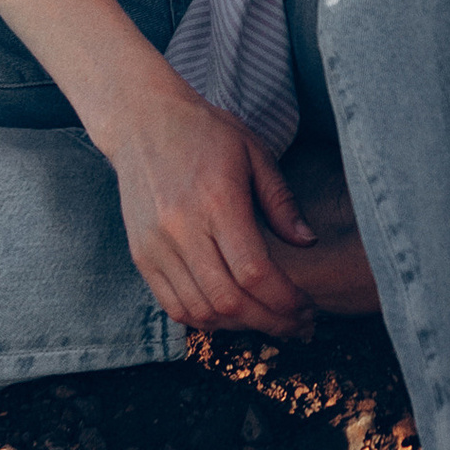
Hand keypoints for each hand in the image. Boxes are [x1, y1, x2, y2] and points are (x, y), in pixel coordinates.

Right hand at [100, 72, 317, 337]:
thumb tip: (308, 242)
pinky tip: (231, 315)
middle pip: (228, 301)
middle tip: (297, 326)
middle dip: (270, 322)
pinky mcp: (141, 256)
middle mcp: (181, 229)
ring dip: (240, 327)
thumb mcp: (254, 153)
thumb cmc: (205, 133)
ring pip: (200, 310)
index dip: (285, 300)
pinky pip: (173, 305)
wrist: (143, 122)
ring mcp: (156, 246)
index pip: (254, 271)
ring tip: (268, 321)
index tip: (307, 307)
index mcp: (217, 201)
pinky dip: (205, 320)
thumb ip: (281, 201)